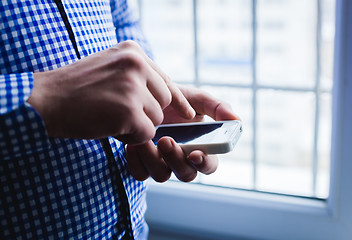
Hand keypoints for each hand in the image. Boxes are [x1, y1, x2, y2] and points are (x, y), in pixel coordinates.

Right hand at [27, 40, 194, 143]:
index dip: (178, 99)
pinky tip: (109, 126)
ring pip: (156, 118)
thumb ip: (136, 77)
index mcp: (133, 52)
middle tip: (120, 112)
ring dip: (137, 125)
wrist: (45, 100)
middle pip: (164, 101)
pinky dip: (131, 136)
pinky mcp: (128, 111)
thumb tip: (165, 97)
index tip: (189, 113)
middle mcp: (136, 64)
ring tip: (110, 117)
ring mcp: (132, 86)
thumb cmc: (76, 89)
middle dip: (147, 113)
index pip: (165, 80)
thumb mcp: (110, 69)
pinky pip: (146, 133)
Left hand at [126, 86, 239, 181]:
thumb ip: (217, 107)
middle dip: (176, 160)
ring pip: (162, 176)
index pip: (209, 165)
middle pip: (186, 174)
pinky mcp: (142, 163)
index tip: (195, 153)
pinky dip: (136, 161)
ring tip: (144, 140)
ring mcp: (162, 163)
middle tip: (166, 140)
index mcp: (200, 147)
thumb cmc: (176, 99)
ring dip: (153, 160)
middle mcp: (182, 159)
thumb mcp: (197, 99)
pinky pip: (140, 173)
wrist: (145, 96)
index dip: (205, 163)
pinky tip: (133, 145)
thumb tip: (236, 119)